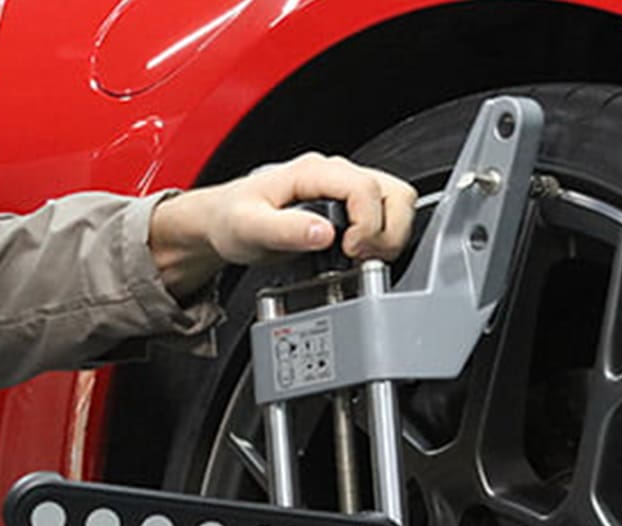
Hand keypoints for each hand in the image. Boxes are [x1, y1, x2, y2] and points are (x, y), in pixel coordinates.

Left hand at [149, 153, 416, 295]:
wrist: (223, 221)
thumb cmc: (232, 219)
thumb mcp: (250, 228)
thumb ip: (286, 231)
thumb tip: (324, 233)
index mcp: (313, 172)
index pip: (365, 189)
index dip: (367, 225)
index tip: (349, 250)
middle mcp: (335, 174)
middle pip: (395, 193)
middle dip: (388, 232)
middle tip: (360, 256)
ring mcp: (346, 188)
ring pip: (397, 202)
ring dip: (390, 234)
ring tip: (361, 256)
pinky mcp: (350, 205)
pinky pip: (387, 214)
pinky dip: (383, 237)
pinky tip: (358, 253)